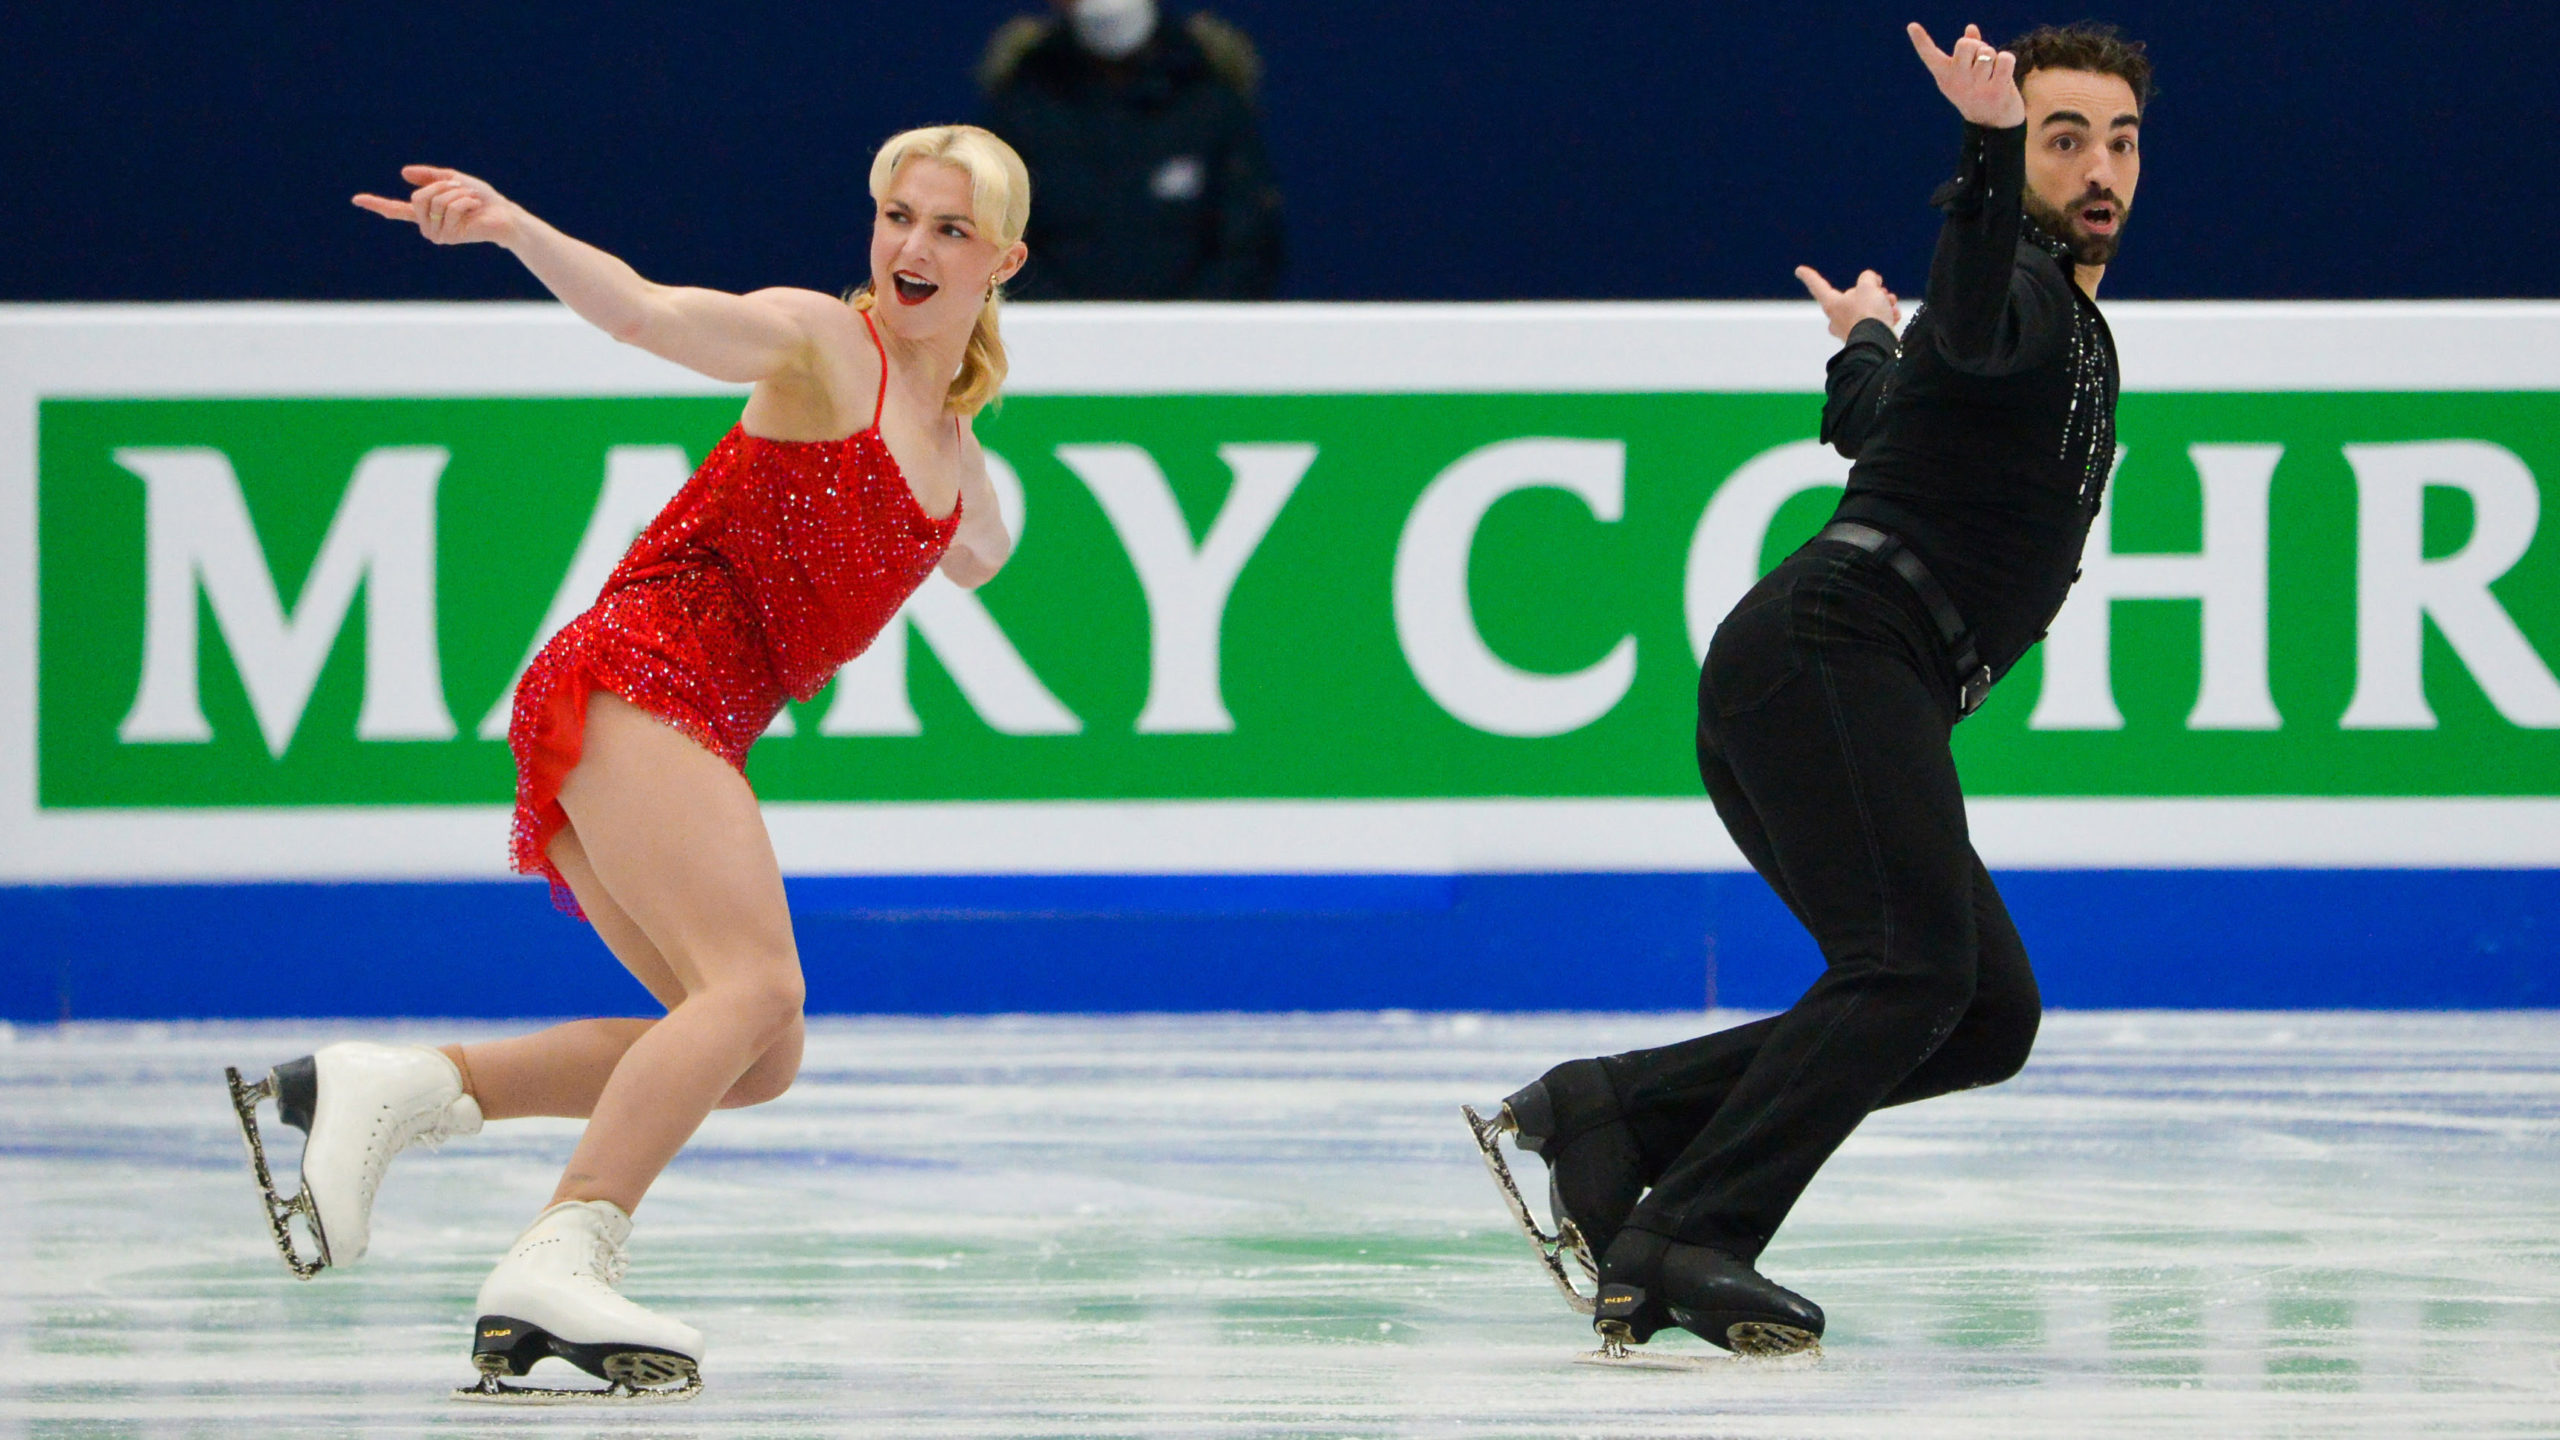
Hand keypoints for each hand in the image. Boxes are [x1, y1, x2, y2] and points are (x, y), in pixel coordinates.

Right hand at [352, 165, 521, 245]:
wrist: (503, 215)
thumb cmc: (481, 199)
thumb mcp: (454, 180)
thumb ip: (431, 177)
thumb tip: (403, 173)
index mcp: (426, 213)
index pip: (396, 209)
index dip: (377, 204)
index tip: (356, 199)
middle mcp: (427, 225)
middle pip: (418, 198)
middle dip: (441, 187)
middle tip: (460, 190)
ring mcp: (437, 234)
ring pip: (434, 202)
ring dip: (455, 194)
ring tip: (470, 201)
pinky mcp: (448, 237)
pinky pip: (449, 209)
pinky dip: (463, 201)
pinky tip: (474, 208)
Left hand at [1795, 265, 1899, 340]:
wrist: (1878, 344)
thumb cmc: (1868, 313)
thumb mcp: (1868, 287)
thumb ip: (1868, 278)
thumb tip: (1872, 282)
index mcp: (1832, 304)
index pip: (1818, 286)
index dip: (1810, 276)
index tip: (1799, 270)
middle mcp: (1837, 319)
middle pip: (1853, 297)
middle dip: (1871, 292)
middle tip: (1882, 291)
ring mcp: (1849, 330)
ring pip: (1866, 309)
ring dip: (1882, 303)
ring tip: (1891, 303)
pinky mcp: (1864, 339)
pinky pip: (1874, 322)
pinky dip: (1885, 316)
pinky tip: (1894, 316)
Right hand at [1907, 22, 2025, 127]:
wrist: (1992, 124)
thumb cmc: (1978, 91)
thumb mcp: (1966, 73)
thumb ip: (1968, 51)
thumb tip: (1971, 28)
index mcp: (1945, 76)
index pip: (1930, 55)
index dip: (1921, 40)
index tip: (1912, 26)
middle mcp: (1956, 82)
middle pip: (1965, 45)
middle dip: (1976, 46)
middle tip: (1980, 61)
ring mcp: (1976, 88)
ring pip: (1987, 51)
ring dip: (1994, 57)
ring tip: (1992, 73)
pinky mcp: (1997, 91)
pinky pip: (2005, 58)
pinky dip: (2007, 60)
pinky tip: (2004, 74)